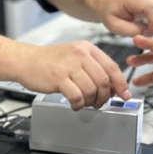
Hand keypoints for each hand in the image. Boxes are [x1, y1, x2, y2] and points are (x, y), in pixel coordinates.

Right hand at [16, 41, 130, 109]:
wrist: (26, 61)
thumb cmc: (51, 62)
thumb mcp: (75, 57)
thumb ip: (94, 68)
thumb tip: (113, 86)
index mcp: (87, 48)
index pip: (112, 67)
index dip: (121, 83)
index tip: (125, 94)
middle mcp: (80, 54)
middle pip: (104, 80)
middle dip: (105, 96)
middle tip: (100, 103)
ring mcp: (69, 65)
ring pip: (91, 90)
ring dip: (91, 102)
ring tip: (85, 103)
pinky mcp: (58, 78)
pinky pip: (77, 96)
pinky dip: (78, 104)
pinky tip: (74, 104)